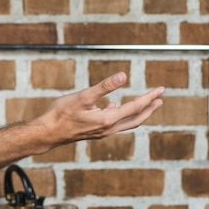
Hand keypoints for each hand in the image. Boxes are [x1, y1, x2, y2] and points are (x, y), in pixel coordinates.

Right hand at [36, 72, 163, 146]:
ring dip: (138, 113)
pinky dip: (121, 115)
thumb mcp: (84, 96)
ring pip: (127, 123)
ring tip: (146, 103)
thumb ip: (104, 86)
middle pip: (136, 119)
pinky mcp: (95, 132)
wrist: (48, 133)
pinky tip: (113, 105)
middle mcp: (108, 128)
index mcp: (108, 119)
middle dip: (149, 108)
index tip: (160, 89)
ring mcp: (102, 132)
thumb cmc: (62, 113)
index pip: (135, 107)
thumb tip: (123, 75)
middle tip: (160, 97)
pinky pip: (115, 124)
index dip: (149, 97)